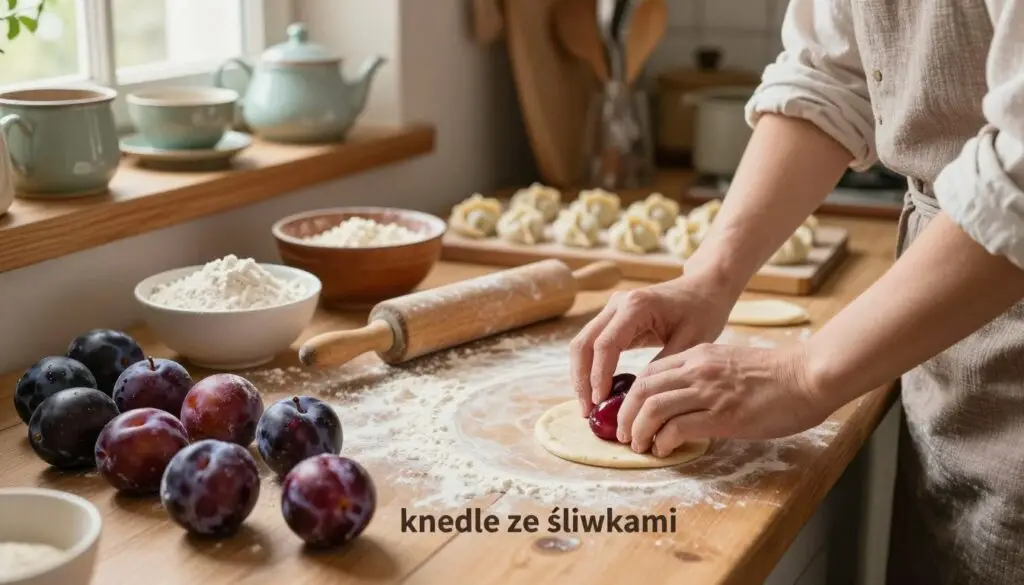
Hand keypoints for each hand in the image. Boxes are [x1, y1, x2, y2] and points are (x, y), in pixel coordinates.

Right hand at [569, 273, 737, 415]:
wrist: (703, 289)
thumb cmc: (702, 312)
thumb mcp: (691, 342)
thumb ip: (663, 366)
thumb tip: (639, 398)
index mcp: (636, 306)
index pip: (605, 344)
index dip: (599, 376)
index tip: (599, 402)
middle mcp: (617, 303)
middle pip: (584, 343)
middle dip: (582, 379)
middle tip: (586, 411)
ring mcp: (612, 309)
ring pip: (582, 344)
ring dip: (581, 375)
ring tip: (587, 406)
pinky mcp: (612, 318)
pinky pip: (592, 344)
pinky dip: (590, 368)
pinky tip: (596, 391)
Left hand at [617, 343, 830, 456]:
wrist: (809, 375)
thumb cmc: (778, 375)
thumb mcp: (731, 364)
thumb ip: (706, 375)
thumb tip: (686, 399)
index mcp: (699, 356)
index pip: (649, 373)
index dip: (631, 396)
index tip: (628, 414)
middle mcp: (698, 370)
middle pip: (642, 389)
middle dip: (626, 415)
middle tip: (624, 435)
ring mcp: (709, 392)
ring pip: (652, 408)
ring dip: (638, 431)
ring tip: (639, 446)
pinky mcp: (723, 415)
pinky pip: (677, 428)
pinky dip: (663, 441)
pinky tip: (664, 450)